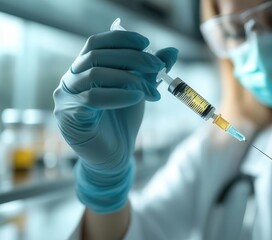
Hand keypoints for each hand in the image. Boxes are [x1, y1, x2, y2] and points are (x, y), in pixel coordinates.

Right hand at [53, 30, 177, 212]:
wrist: (115, 155)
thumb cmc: (123, 121)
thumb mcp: (140, 90)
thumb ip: (151, 72)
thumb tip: (172, 51)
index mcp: (84, 69)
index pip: (96, 43)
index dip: (121, 39)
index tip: (147, 44)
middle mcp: (71, 79)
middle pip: (97, 55)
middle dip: (132, 58)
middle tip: (158, 66)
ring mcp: (66, 97)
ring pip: (95, 74)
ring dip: (130, 78)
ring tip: (153, 91)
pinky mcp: (69, 116)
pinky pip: (93, 98)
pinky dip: (119, 94)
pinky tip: (138, 98)